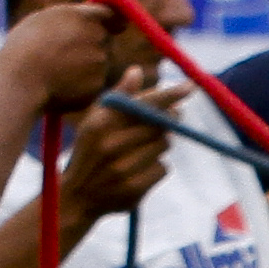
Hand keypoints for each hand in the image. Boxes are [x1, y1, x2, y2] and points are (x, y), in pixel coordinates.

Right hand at [0, 0, 134, 114]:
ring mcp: (100, 60)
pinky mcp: (98, 83)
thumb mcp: (42, 20)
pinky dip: (81, 85)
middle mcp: (96, 35)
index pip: (108, 14)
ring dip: (84, 67)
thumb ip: (69, 17)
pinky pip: (93, 83)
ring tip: (55, 71)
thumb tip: (87, 17)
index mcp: (82, 15)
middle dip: (92, 46)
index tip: (116, 27)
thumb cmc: (23, 48)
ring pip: (98, 63)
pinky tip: (60, 85)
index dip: (112, 22)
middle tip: (65, 55)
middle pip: (103, 40)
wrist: (21, 79)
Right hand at [55, 67, 175, 238]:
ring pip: (163, 145)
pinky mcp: (134, 189)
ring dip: (160, 144)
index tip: (190, 87)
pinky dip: (157, 166)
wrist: (78, 197)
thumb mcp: (95, 122)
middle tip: (173, 116)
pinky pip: (162, 168)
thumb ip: (118, 97)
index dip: (168, 95)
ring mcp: (122, 168)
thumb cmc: (90, 151)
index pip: (141, 104)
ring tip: (142, 148)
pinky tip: (140, 169)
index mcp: (100, 123)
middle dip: (169, 119)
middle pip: (159, 124)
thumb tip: (137, 70)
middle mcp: (110, 145)